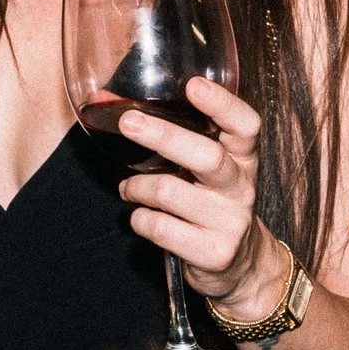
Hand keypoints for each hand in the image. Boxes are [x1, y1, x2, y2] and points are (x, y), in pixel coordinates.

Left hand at [116, 76, 289, 312]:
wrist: (240, 264)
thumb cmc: (209, 201)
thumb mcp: (203, 167)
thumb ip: (171, 137)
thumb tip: (103, 101)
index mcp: (242, 158)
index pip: (245, 125)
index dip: (222, 104)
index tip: (193, 85)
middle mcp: (241, 187)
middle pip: (207, 156)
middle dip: (164, 136)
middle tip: (128, 122)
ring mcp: (230, 221)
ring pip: (170, 192)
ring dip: (136, 186)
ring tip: (129, 188)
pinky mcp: (214, 252)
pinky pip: (159, 227)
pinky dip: (139, 218)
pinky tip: (141, 216)